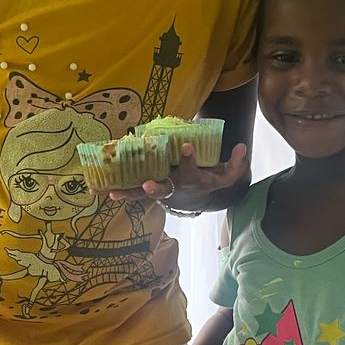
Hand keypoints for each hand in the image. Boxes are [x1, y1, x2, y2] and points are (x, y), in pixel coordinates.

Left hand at [110, 142, 249, 211]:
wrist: (195, 199)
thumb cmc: (208, 181)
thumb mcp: (226, 175)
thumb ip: (237, 164)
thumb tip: (242, 146)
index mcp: (192, 179)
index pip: (192, 169)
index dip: (190, 158)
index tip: (187, 145)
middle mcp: (174, 186)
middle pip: (164, 188)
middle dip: (157, 186)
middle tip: (148, 184)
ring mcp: (159, 189)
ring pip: (142, 194)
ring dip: (129, 193)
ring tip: (113, 193)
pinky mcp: (147, 189)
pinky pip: (132, 192)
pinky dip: (119, 191)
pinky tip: (102, 191)